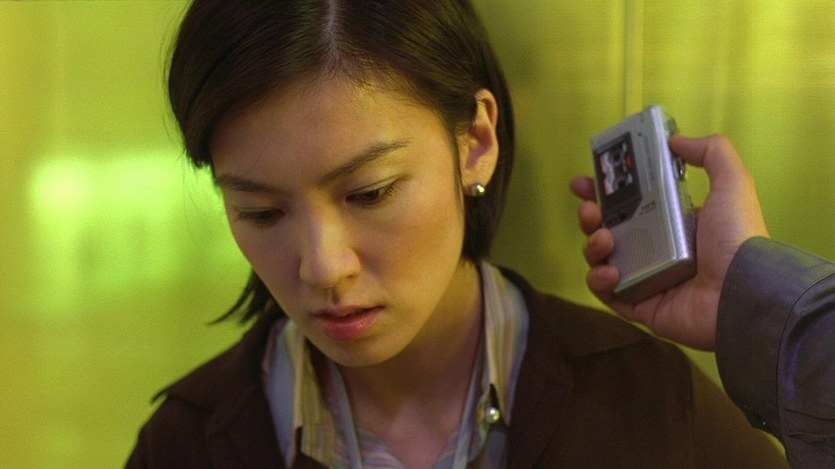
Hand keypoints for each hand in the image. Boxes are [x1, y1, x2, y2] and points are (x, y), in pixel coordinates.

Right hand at [570, 134, 769, 349]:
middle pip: (609, 230)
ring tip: (605, 240)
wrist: (743, 292)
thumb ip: (711, 152)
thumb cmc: (737, 239)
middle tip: (590, 210)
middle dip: (592, 218)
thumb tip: (676, 139)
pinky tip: (610, 272)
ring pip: (603, 260)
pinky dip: (600, 282)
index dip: (605, 192)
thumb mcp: (732, 184)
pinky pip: (608, 294)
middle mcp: (657, 250)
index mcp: (673, 223)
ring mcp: (647, 280)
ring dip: (593, 247)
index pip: (630, 204)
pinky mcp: (641, 307)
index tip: (585, 182)